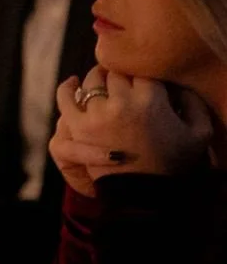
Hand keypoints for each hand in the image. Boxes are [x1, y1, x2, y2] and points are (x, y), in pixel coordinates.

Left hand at [50, 70, 213, 194]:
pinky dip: (67, 88)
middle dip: (121, 77)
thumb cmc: (173, 163)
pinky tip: (73, 83)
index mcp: (151, 99)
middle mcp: (121, 102)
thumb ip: (193, 102)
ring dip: (97, 80)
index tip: (144, 82)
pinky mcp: (78, 127)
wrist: (144, 194)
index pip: (141, 69)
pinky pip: (65, 97)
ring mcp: (96, 114)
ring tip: (104, 83)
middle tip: (126, 84)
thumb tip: (179, 83)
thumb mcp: (198, 133)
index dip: (142, 74)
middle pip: (116, 73)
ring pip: (92, 81)